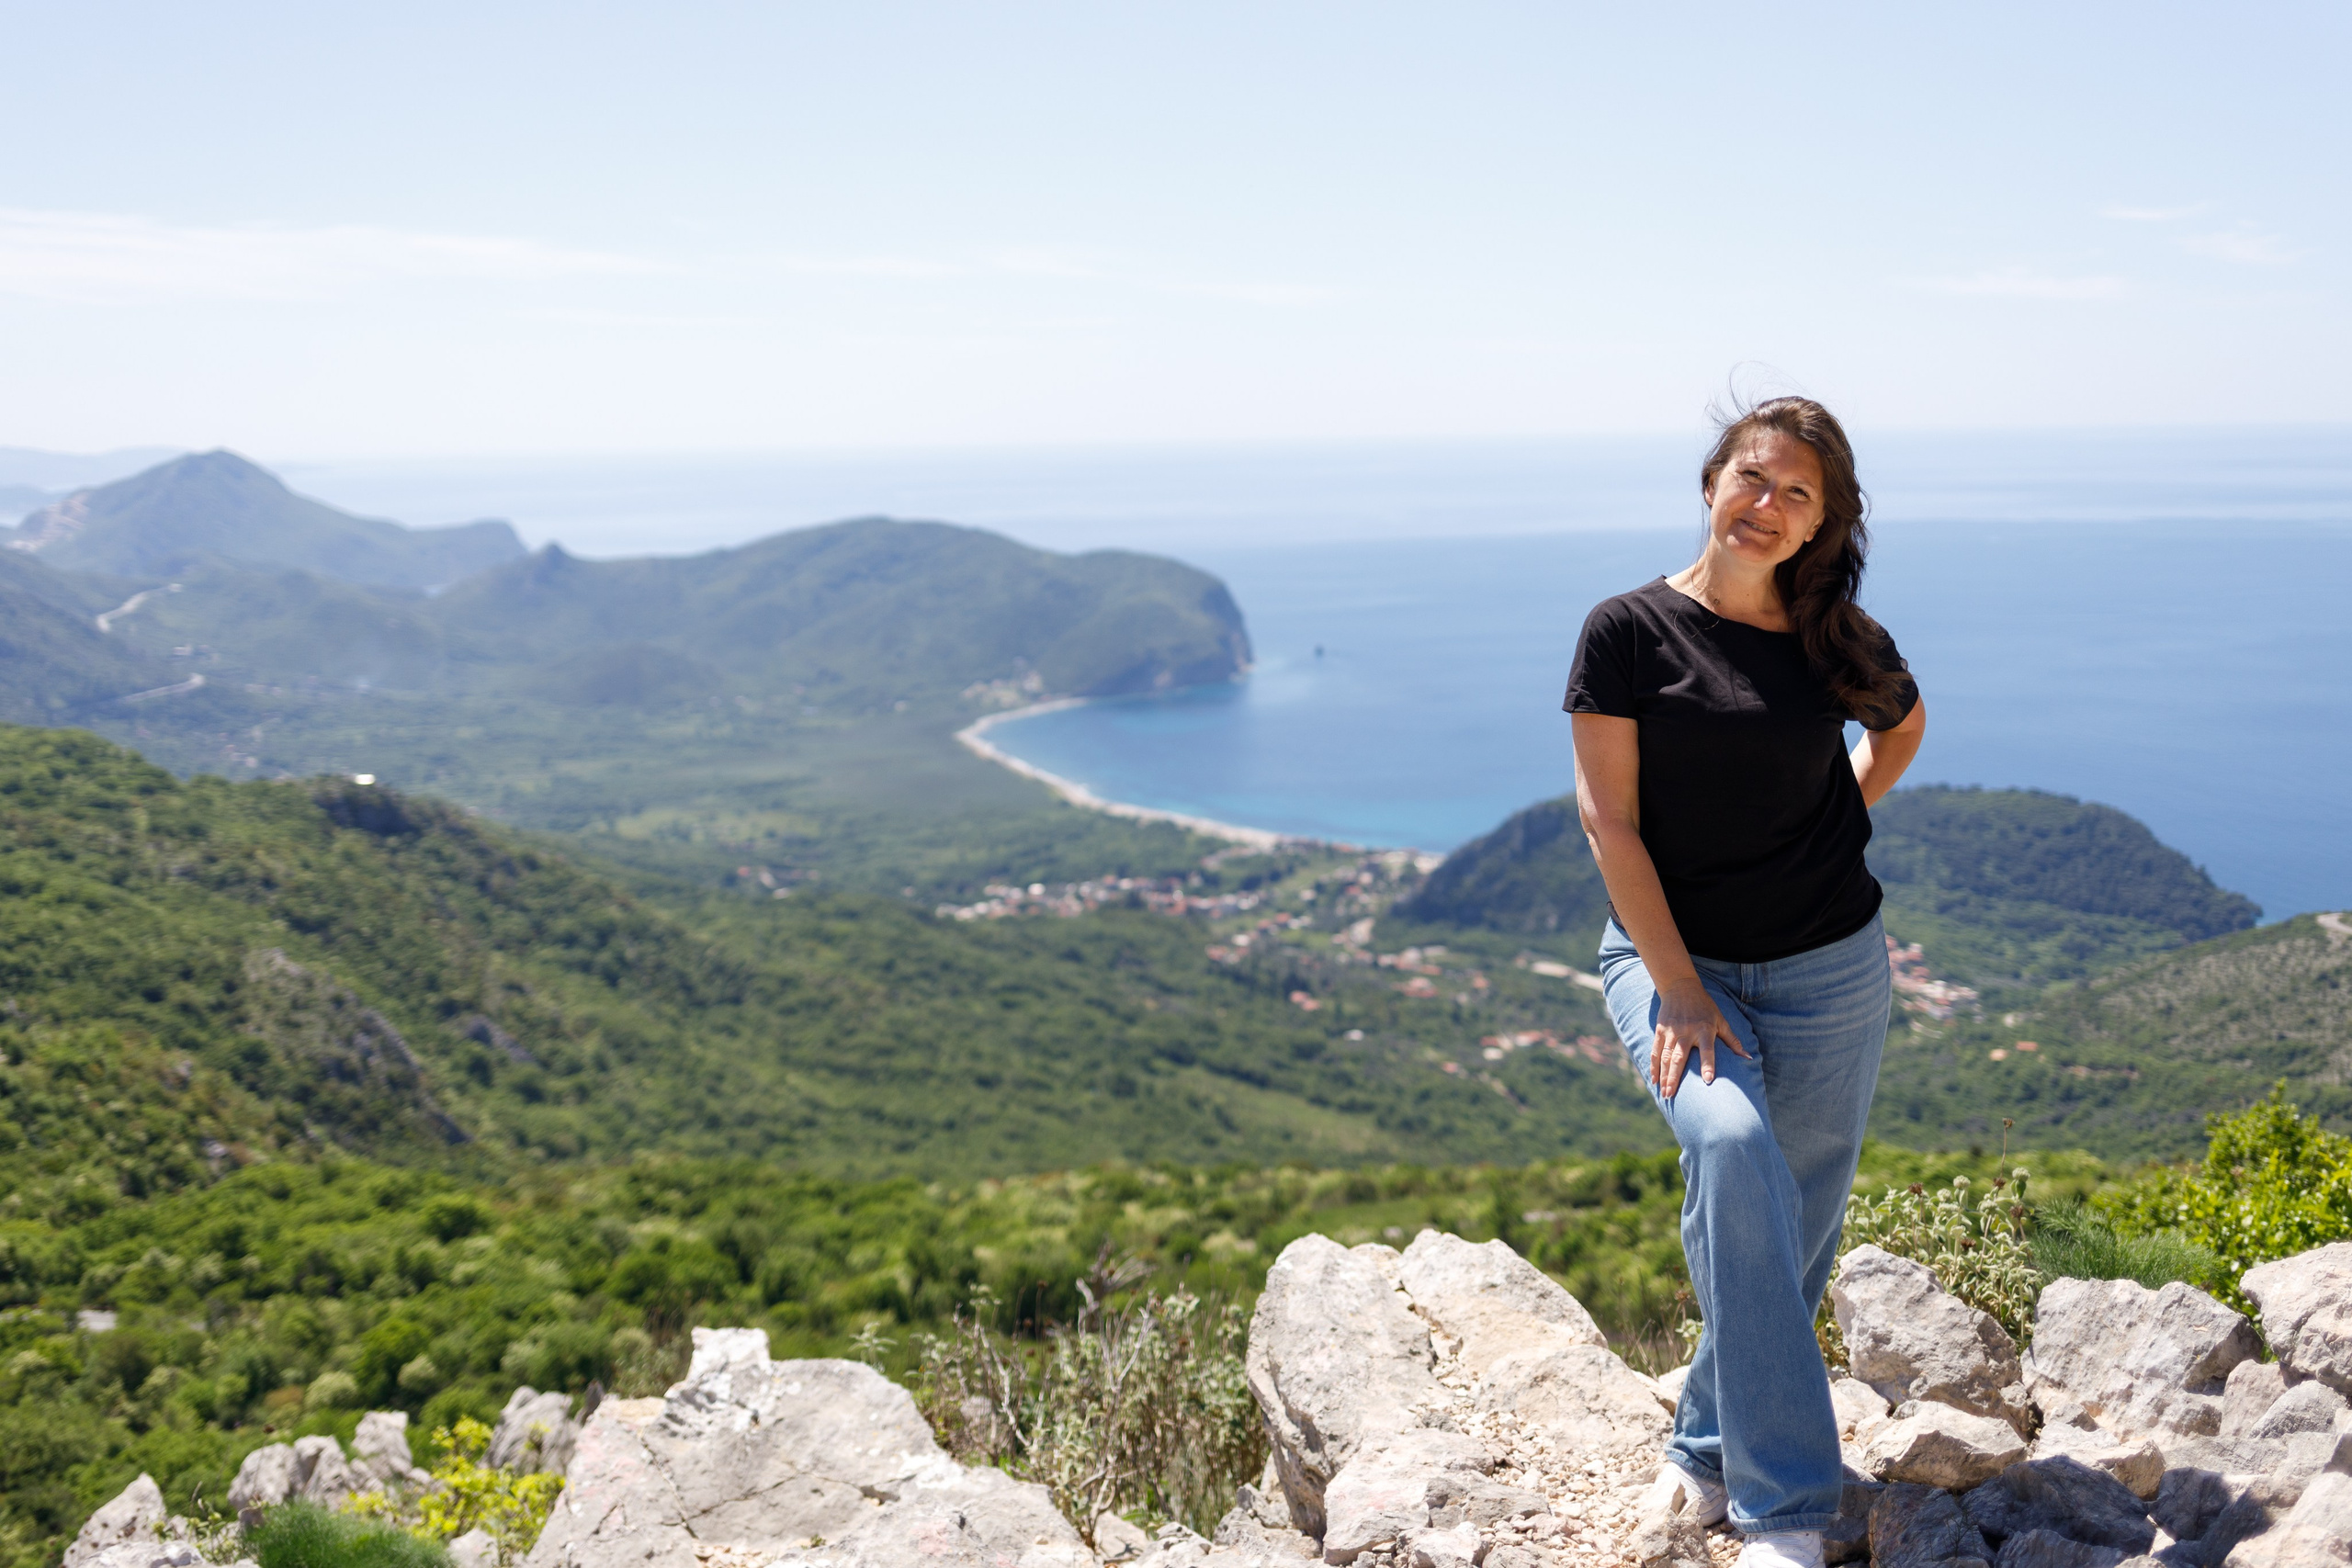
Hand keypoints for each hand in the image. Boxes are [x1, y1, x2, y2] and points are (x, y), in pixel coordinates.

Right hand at [1652, 977, 1747, 1098]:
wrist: (1680, 987)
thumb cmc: (1704, 1006)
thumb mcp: (1721, 1020)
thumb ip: (1732, 1040)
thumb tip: (1748, 1058)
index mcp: (1704, 1030)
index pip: (1707, 1050)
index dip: (1708, 1065)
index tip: (1708, 1080)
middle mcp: (1686, 1032)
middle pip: (1678, 1058)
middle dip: (1675, 1078)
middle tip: (1672, 1095)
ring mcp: (1671, 1032)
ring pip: (1665, 1057)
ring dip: (1664, 1076)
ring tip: (1664, 1093)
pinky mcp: (1660, 1031)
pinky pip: (1655, 1051)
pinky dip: (1654, 1066)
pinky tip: (1654, 1080)